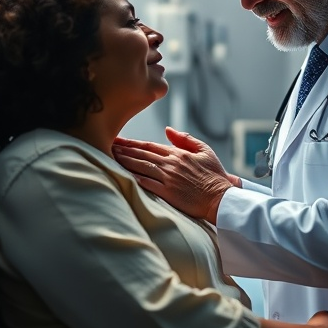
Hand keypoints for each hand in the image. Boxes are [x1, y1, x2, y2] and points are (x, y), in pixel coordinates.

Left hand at [112, 127, 240, 223]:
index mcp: (178, 153)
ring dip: (124, 161)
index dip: (132, 142)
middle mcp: (171, 164)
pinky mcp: (167, 193)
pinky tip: (122, 174)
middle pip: (141, 154)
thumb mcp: (205, 151)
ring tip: (109, 156)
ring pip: (140, 166)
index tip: (119, 140)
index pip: (150, 145)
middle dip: (123, 149)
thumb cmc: (215, 175)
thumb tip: (168, 129)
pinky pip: (146, 184)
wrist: (221, 198)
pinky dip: (133, 178)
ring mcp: (168, 178)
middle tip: (107, 145)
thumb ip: (186, 139)